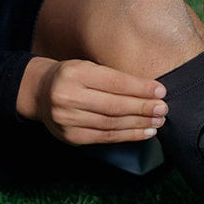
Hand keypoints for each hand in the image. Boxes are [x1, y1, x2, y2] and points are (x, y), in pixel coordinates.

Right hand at [16, 56, 167, 145]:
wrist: (40, 93)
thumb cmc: (71, 77)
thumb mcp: (87, 67)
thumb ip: (113, 77)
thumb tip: (151, 90)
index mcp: (74, 73)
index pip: (114, 82)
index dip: (140, 88)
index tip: (161, 91)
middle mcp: (67, 97)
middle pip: (114, 106)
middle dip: (143, 108)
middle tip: (163, 108)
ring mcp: (67, 119)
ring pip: (111, 124)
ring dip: (139, 124)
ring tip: (158, 121)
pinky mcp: (71, 137)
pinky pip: (105, 137)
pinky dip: (128, 136)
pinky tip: (144, 132)